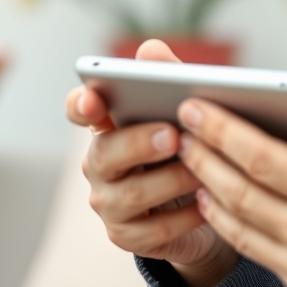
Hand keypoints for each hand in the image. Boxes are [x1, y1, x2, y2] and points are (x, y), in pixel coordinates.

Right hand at [65, 40, 236, 286]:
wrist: (207, 205)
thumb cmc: (190, 145)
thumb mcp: (184, 110)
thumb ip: (167, 77)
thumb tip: (151, 50)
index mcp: (109, 123)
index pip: (79, 109)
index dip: (81, 104)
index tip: (93, 101)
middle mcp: (101, 163)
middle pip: (104, 153)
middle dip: (138, 143)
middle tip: (172, 135)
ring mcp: (110, 202)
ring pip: (130, 194)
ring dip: (170, 180)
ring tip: (202, 169)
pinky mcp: (128, 237)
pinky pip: (154, 230)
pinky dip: (184, 216)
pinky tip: (207, 203)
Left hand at [177, 96, 286, 286]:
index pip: (264, 158)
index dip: (224, 131)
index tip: (197, 107)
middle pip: (239, 189)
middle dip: (203, 154)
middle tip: (178, 126)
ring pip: (237, 222)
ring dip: (205, 187)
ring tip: (187, 156)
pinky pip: (251, 248)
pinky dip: (225, 221)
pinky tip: (213, 198)